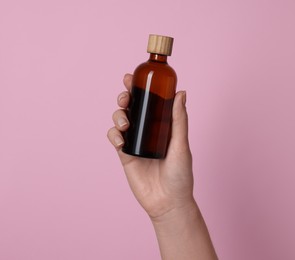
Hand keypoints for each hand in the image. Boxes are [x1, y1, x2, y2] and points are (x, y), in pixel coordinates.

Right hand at [107, 74, 193, 219]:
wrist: (168, 202)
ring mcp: (135, 141)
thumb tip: (181, 92)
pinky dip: (114, 135)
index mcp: (161, 124)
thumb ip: (179, 120)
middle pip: (131, 106)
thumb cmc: (180, 175)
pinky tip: (120, 140)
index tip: (130, 76)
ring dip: (118, 115)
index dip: (138, 87)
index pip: (148, 101)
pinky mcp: (125, 155)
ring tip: (125, 122)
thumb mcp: (181, 145)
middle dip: (124, 97)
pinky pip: (115, 138)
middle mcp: (147, 130)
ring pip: (120, 119)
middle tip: (125, 96)